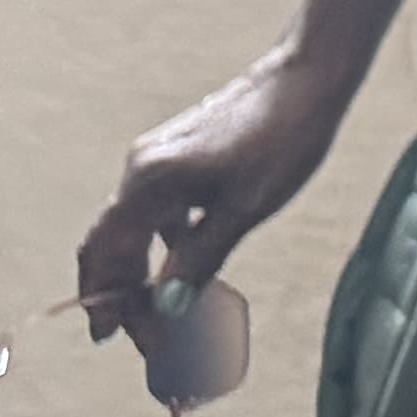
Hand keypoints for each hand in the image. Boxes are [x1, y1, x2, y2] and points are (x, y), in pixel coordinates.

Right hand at [80, 42, 358, 330]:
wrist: (309, 75)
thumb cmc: (283, 138)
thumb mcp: (244, 209)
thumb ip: (200, 259)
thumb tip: (166, 307)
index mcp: (148, 183)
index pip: (108, 257)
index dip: (110, 304)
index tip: (120, 340)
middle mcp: (141, 169)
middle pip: (110, 244)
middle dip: (119, 294)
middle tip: (137, 336)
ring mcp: (156, 159)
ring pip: (133, 228)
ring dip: (140, 270)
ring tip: (159, 310)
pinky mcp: (178, 156)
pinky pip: (156, 210)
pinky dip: (162, 243)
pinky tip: (184, 265)